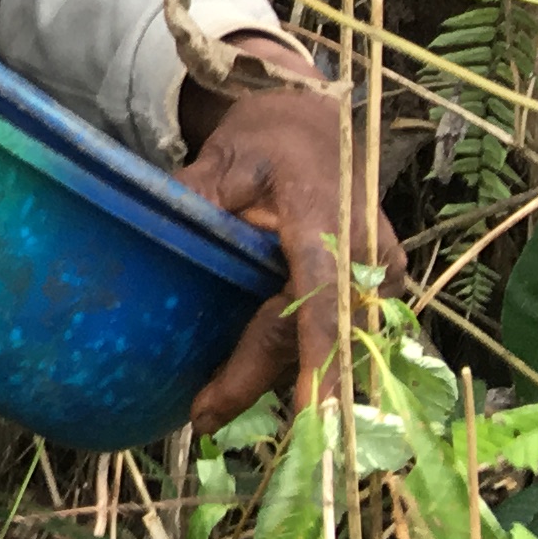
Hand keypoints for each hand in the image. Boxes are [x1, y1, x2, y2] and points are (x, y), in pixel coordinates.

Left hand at [176, 39, 397, 431]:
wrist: (315, 122)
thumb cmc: (266, 140)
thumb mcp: (222, 158)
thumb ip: (196, 201)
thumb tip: (160, 237)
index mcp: (326, 219)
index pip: (321, 294)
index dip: (315, 353)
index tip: (312, 406)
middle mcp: (365, 254)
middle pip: (311, 331)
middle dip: (259, 378)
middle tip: (202, 416)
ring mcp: (377, 275)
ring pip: (324, 341)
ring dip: (275, 376)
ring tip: (212, 405)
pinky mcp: (375, 289)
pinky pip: (334, 331)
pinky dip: (296, 355)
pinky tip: (250, 376)